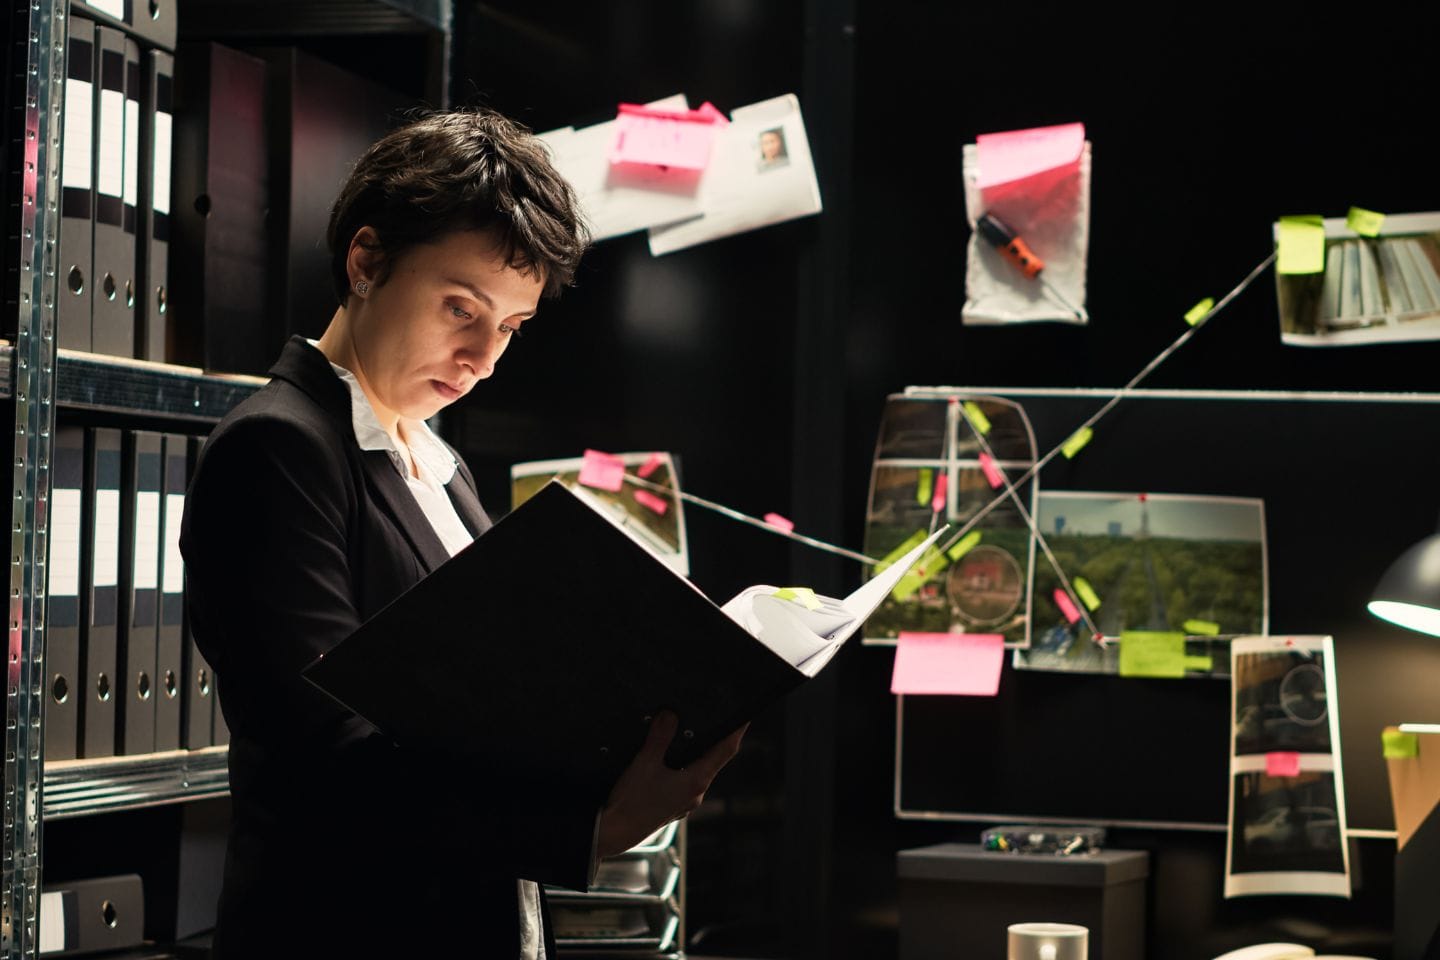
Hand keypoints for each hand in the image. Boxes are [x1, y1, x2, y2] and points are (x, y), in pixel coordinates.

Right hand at [595, 710, 745, 858]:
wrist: (614, 833)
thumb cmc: (631, 802)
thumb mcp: (645, 762)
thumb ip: (660, 737)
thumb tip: (670, 715)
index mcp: (696, 781)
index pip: (725, 750)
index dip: (736, 731)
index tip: (744, 717)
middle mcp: (695, 793)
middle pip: (712, 760)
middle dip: (713, 741)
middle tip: (715, 720)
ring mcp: (684, 802)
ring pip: (696, 771)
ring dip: (694, 755)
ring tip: (688, 737)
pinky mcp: (672, 806)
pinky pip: (682, 782)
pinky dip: (680, 768)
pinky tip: (666, 761)